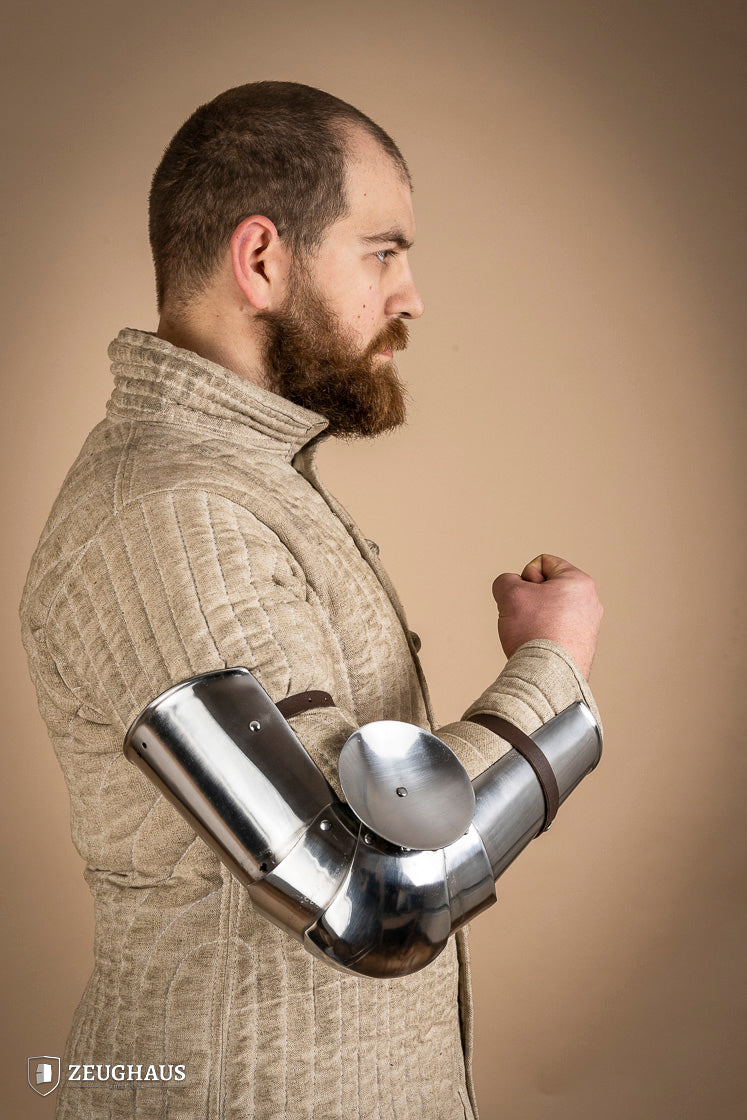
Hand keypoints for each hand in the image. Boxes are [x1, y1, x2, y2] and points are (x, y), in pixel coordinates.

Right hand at [492, 554, 602, 677]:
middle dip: (530, 600)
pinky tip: (539, 648)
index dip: (525, 577)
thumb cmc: (534, 631)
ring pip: (550, 611)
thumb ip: (505, 580)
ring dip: (535, 619)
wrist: (547, 675)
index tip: (525, 597)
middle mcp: (590, 602)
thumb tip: (510, 590)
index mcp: (579, 582)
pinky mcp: (584, 646)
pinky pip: (556, 631)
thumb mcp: (509, 593)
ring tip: (532, 635)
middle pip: (547, 588)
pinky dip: (544, 636)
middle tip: (525, 617)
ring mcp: (589, 626)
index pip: (543, 563)